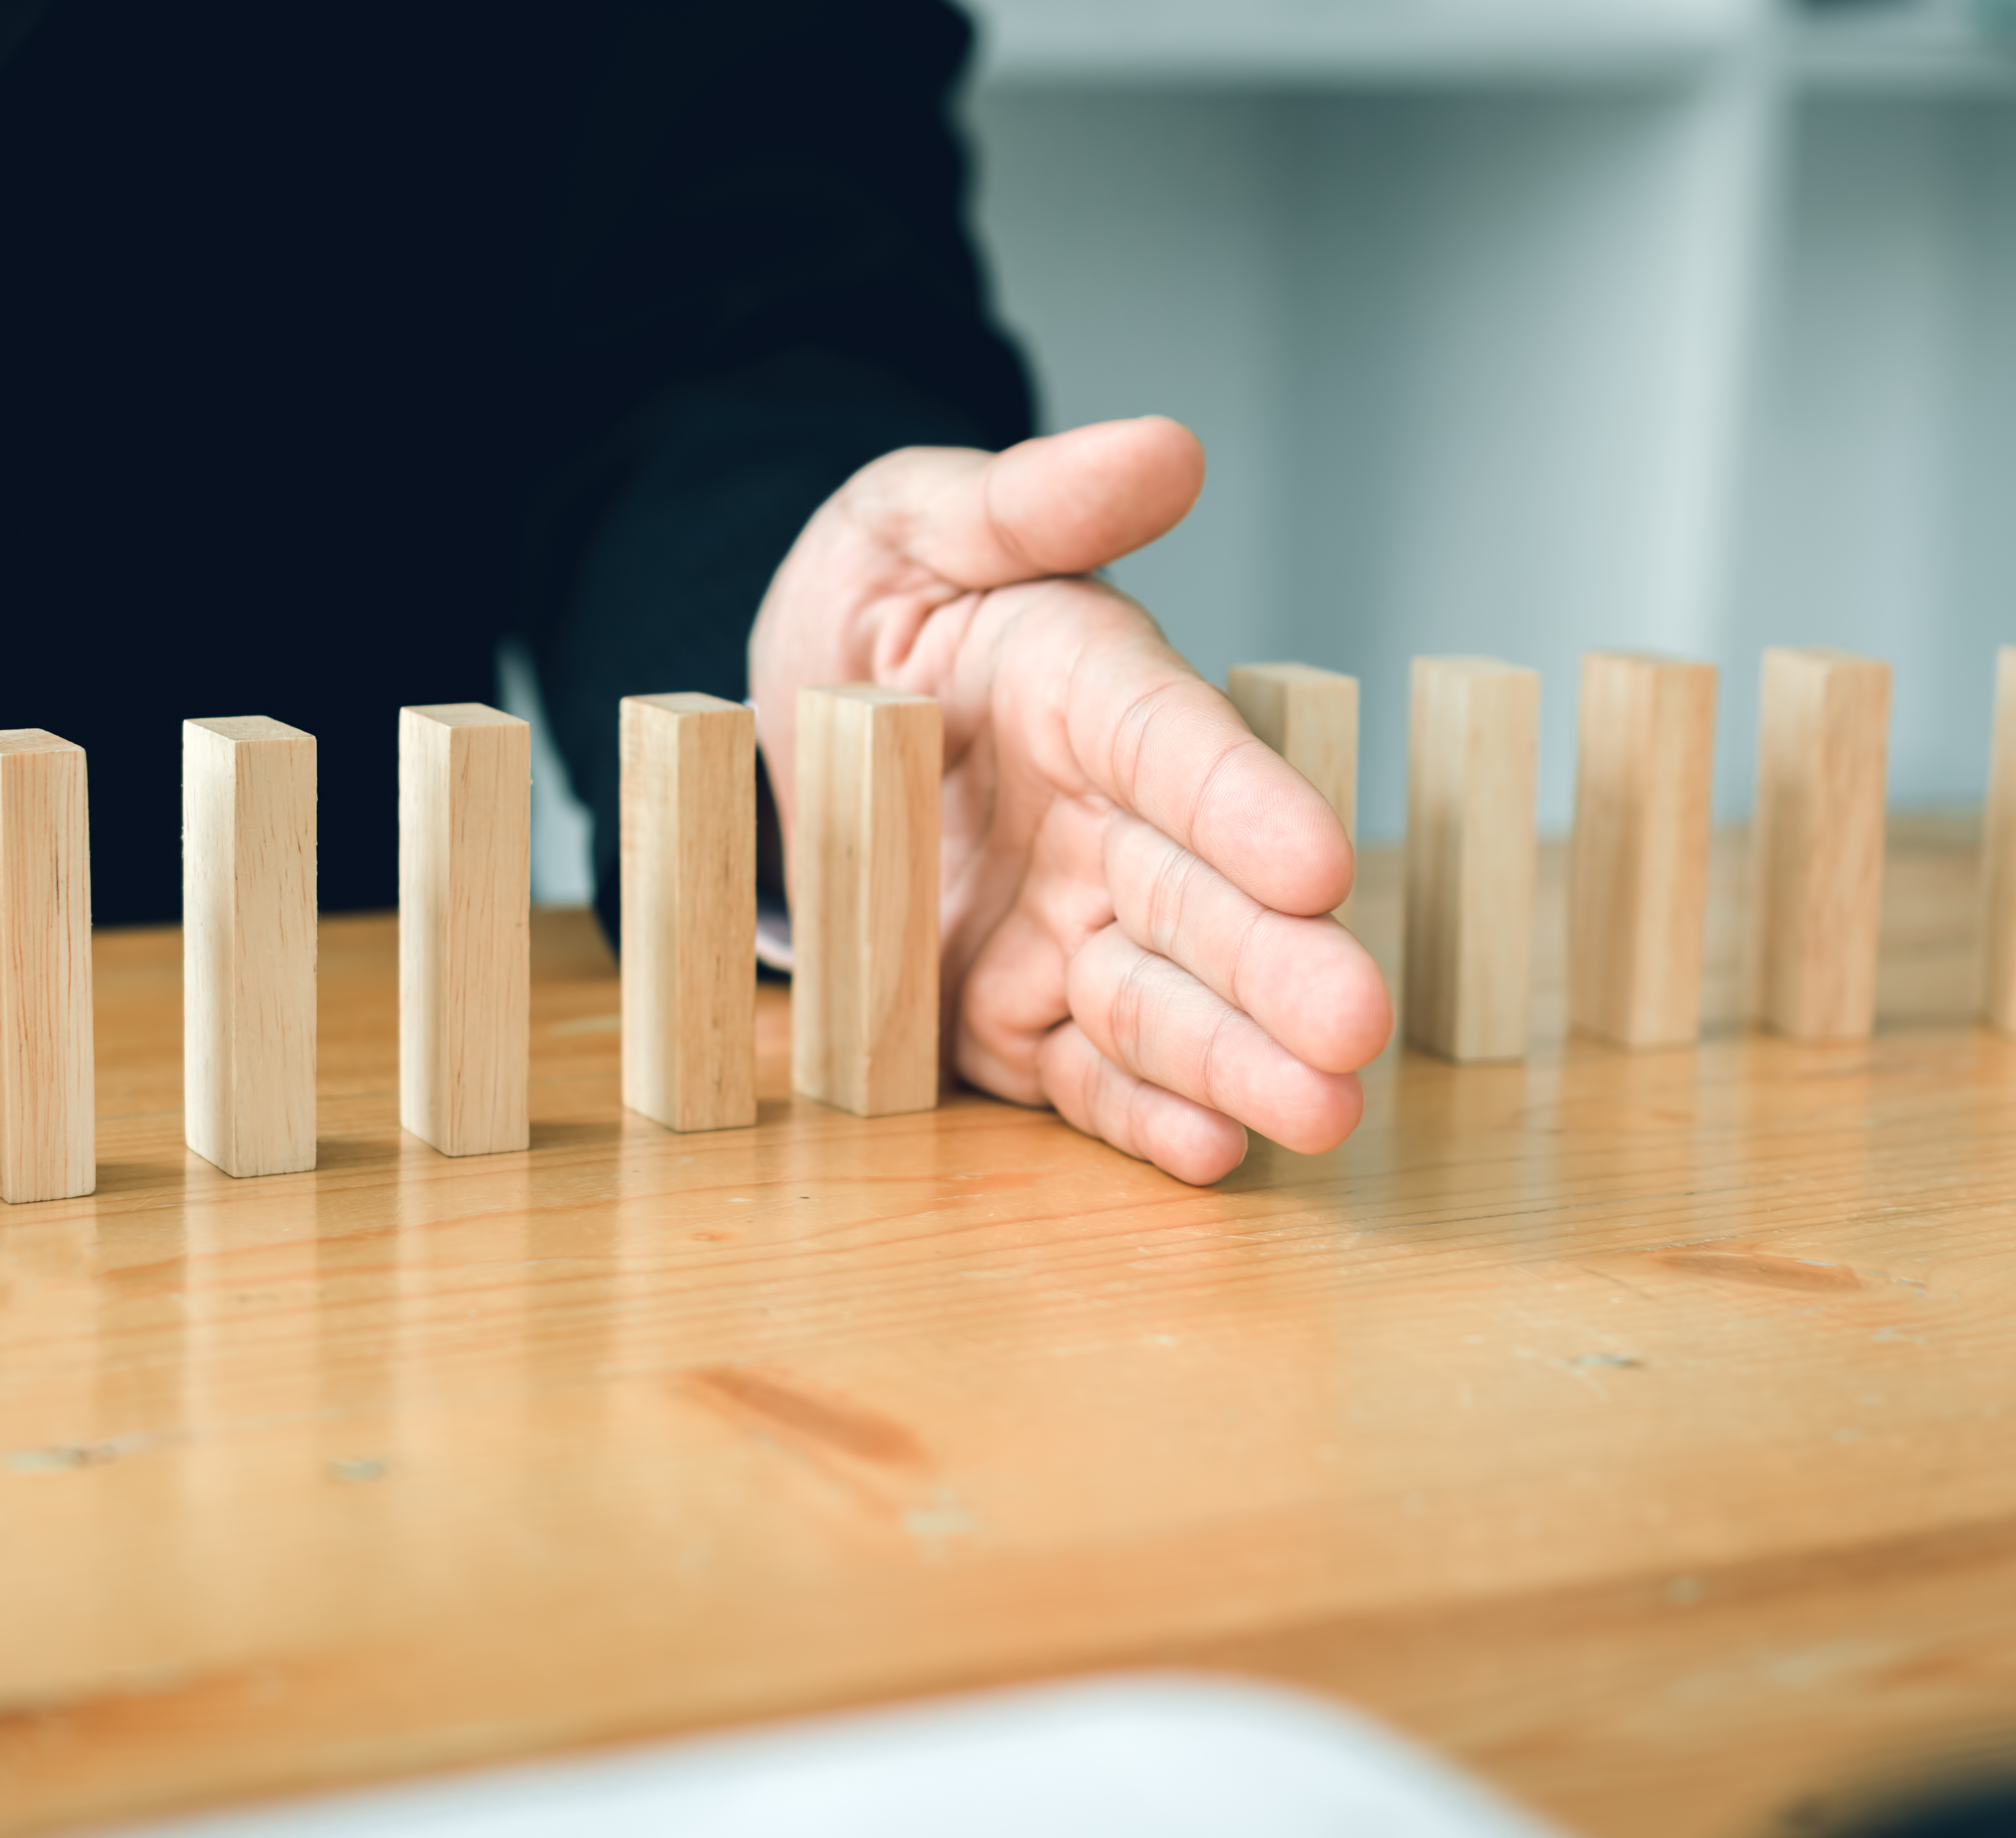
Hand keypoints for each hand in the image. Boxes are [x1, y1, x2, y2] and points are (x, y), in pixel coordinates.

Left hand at [749, 417, 1390, 1183]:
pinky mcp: (1011, 1017)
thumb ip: (1029, 501)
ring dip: (1240, 1061)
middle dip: (1281, 964)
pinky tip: (1209, 1154)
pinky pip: (1082, 1073)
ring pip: (1165, 1000)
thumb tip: (1163, 448)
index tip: (1318, 857)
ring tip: (1319, 1112)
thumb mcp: (916, 523)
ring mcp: (1067, 928)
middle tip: (1358, 1024)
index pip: (1182, 748)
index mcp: (1099, 693)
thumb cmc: (874, 599)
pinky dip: (1141, 1115)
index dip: (1247, 803)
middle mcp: (1107, 823)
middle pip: (1205, 897)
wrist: (798, 706)